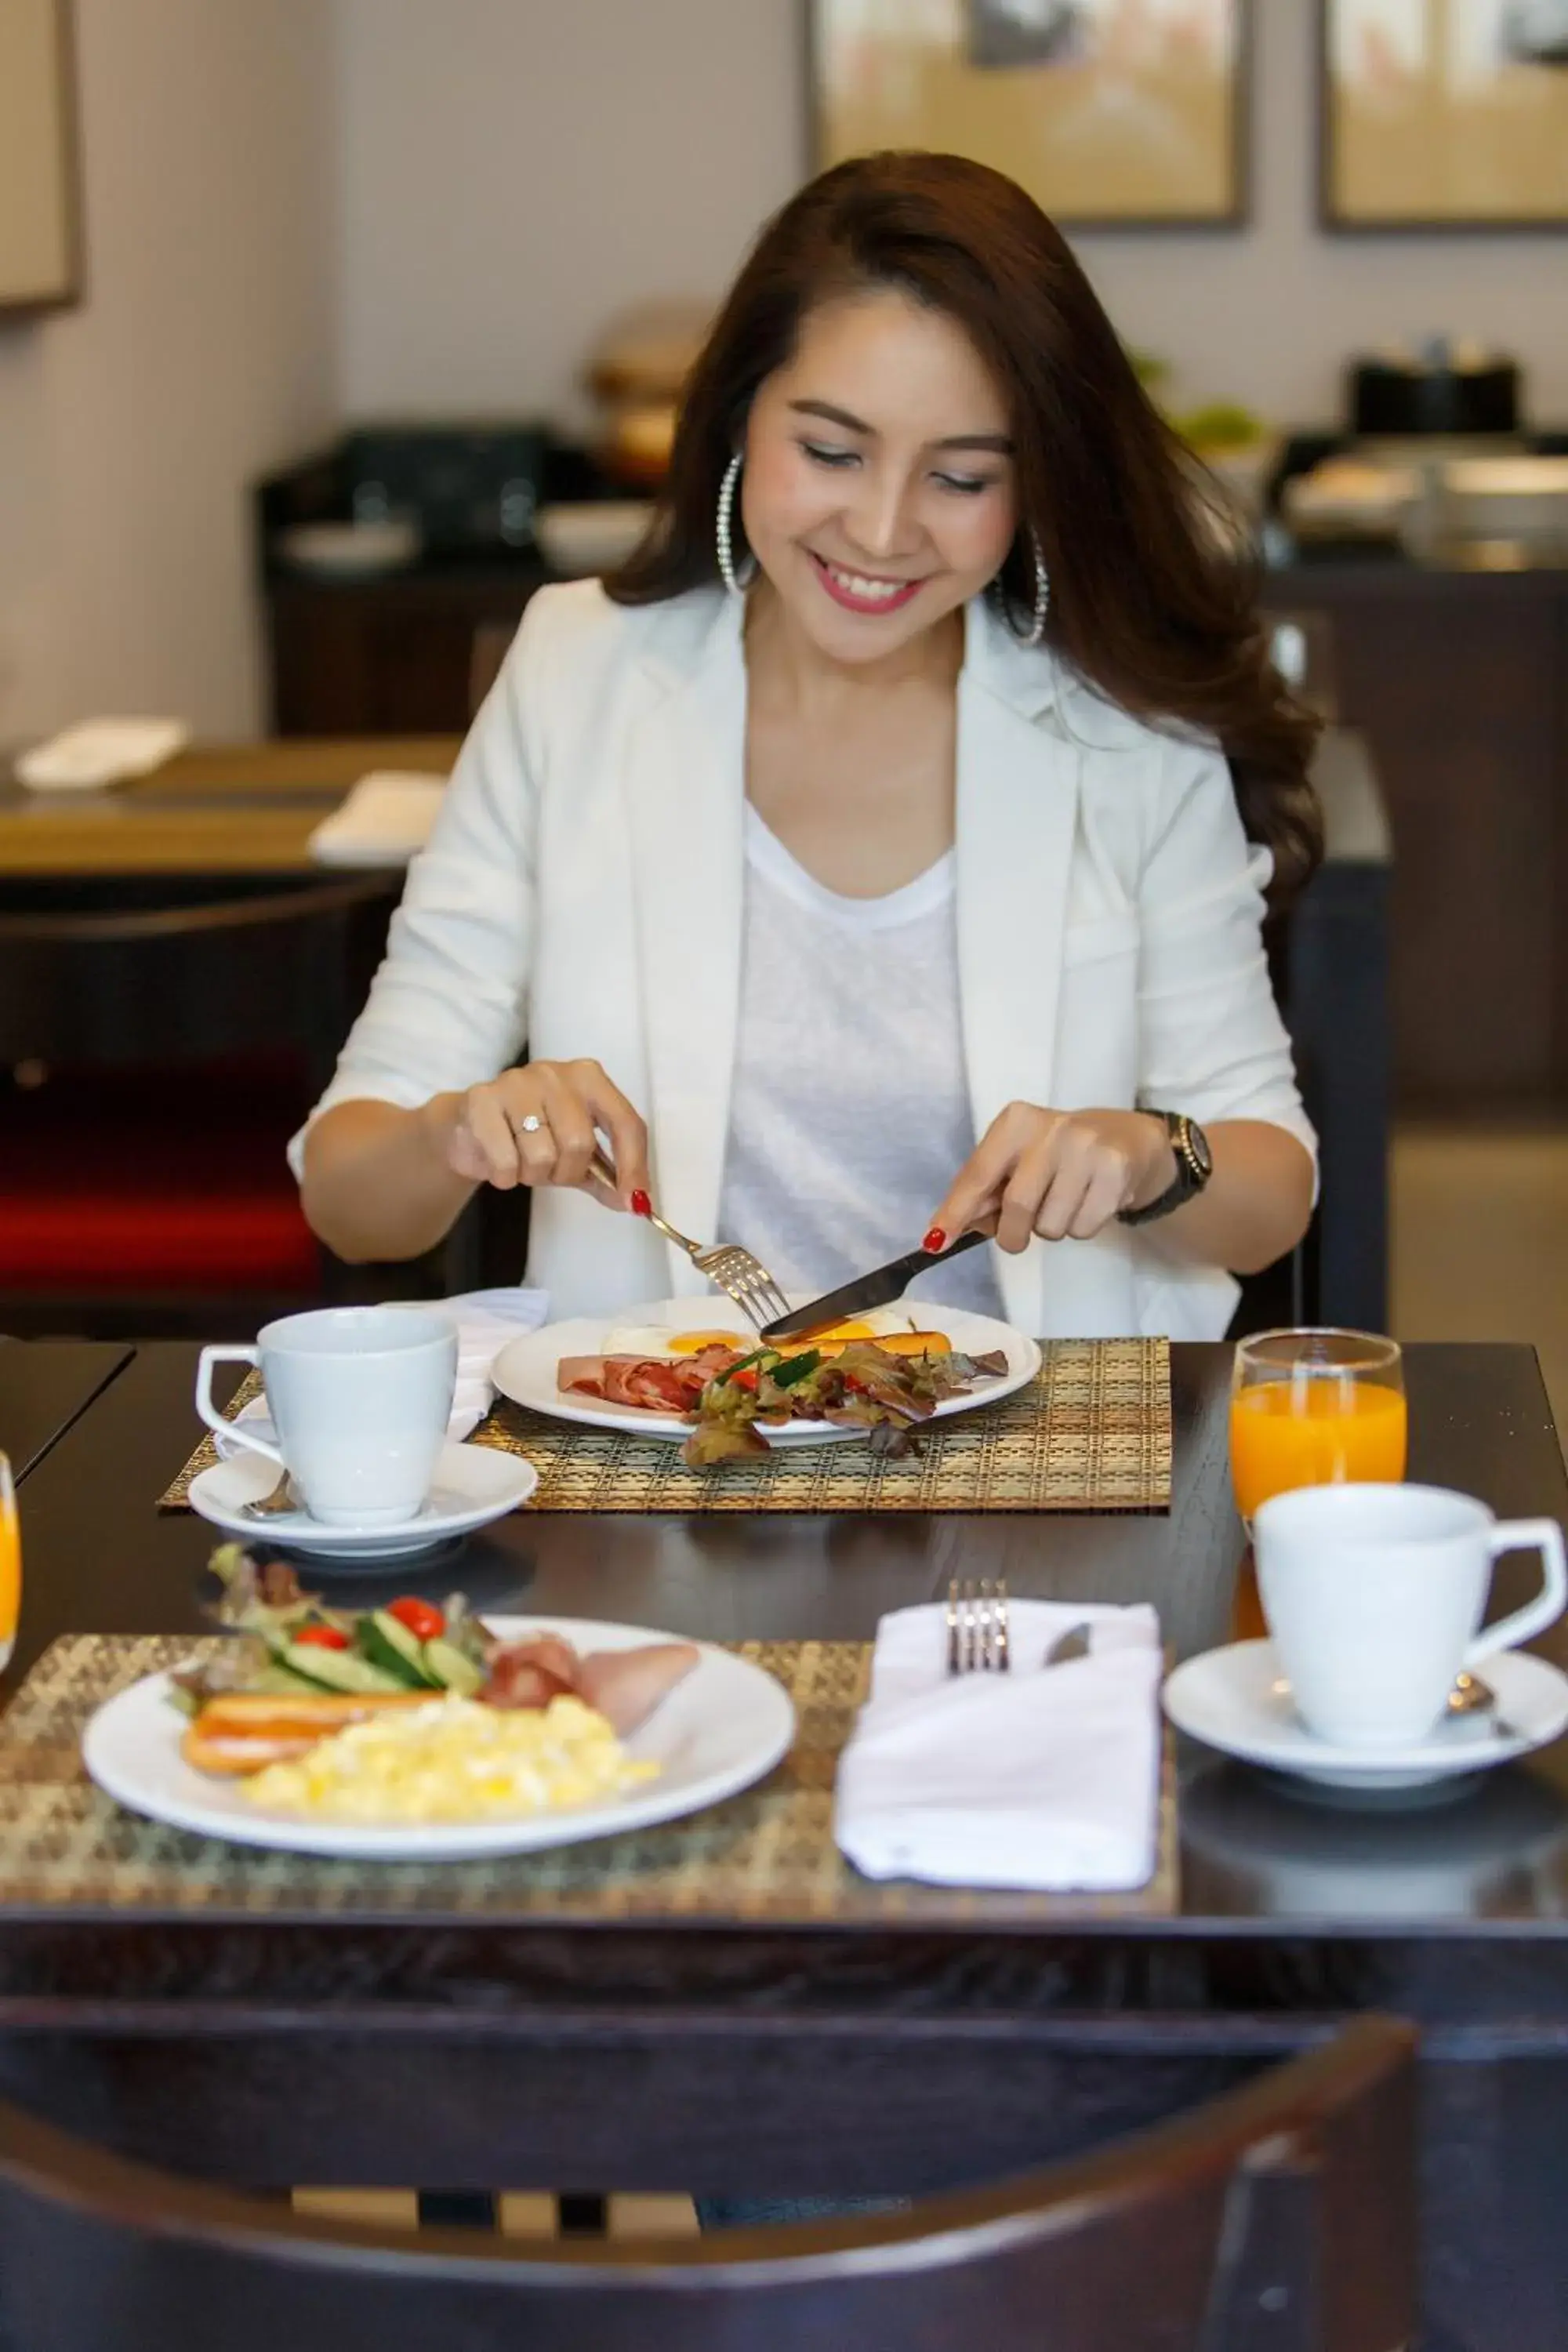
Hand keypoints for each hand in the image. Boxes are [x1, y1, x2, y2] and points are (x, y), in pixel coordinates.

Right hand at [435, 1060, 650, 1209]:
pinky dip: (506, 1177)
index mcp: (589, 1079)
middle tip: (550, 1172)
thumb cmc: (530, 1137)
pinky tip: (499, 1164)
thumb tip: (636, 1202)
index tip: (633, 1201)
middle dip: (566, 1173)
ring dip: (533, 1175)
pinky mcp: (481, 1100)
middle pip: (579, 1144)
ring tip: (522, 1163)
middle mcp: (555, 1073)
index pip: (625, 1122)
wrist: (469, 1127)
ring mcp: (517, 1082)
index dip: (633, 1166)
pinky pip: (506, 1161)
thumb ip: (607, 1176)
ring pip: (542, 1155)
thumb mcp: (575, 1155)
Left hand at [925, 1105, 1174, 1255]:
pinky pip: (1083, 1229)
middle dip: (1013, 1234)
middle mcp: (1051, 1129)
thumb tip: (947, 1232)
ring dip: (1051, 1229)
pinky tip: (1089, 1201)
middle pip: (1016, 1207)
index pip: (978, 1174)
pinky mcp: (1116, 1171)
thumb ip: (986, 1191)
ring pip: (1051, 1226)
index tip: (937, 1240)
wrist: (1128, 1139)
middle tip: (1019, 1233)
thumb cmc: (1059, 1154)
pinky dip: (1080, 1228)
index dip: (956, 1212)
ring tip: (1065, 1202)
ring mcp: (1086, 1148)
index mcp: (1016, 1122)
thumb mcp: (1019, 1159)